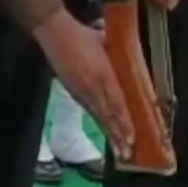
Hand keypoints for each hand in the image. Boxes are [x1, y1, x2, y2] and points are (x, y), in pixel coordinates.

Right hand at [34, 9, 134, 160]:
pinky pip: (89, 110)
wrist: (54, 34)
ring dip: (109, 133)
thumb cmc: (82, 35)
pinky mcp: (73, 92)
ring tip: (119, 149)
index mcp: (103, 74)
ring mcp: (81, 92)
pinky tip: (104, 130)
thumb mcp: (106, 42)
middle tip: (128, 152)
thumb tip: (130, 55)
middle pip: (108, 115)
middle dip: (118, 134)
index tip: (132, 137)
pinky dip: (98, 122)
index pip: (116, 103)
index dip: (124, 122)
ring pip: (98, 116)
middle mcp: (92, 88)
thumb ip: (119, 51)